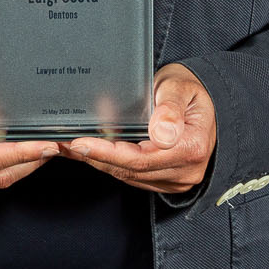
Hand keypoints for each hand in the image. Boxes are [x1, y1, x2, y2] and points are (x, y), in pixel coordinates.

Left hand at [63, 63, 215, 193]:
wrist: (202, 100)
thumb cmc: (189, 90)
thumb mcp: (179, 87)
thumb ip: (169, 108)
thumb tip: (161, 134)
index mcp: (192, 147)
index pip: (140, 159)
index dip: (106, 153)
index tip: (80, 143)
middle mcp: (186, 170)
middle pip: (131, 171)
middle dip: (95, 158)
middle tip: (65, 144)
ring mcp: (177, 179)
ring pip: (129, 176)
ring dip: (100, 162)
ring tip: (73, 147)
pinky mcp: (168, 180)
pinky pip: (134, 177)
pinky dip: (112, 165)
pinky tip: (92, 153)